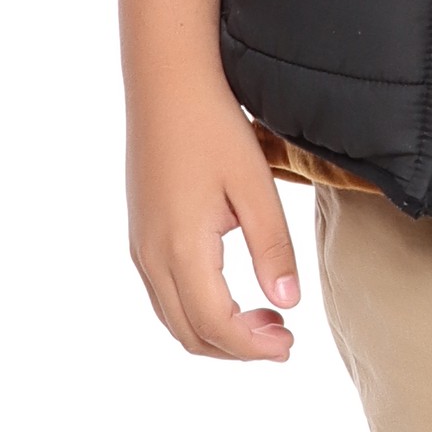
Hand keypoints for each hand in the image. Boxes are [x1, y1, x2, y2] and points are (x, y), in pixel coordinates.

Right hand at [127, 79, 301, 361]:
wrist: (166, 84)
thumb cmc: (214, 128)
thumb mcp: (255, 188)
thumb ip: (272, 249)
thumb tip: (288, 304)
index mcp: (182, 248)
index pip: (217, 325)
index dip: (255, 346)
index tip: (291, 343)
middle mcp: (152, 256)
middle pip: (191, 334)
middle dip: (238, 348)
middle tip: (284, 337)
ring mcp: (141, 247)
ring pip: (174, 320)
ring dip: (218, 333)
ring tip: (265, 318)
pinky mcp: (141, 235)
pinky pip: (164, 296)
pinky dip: (198, 312)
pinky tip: (233, 295)